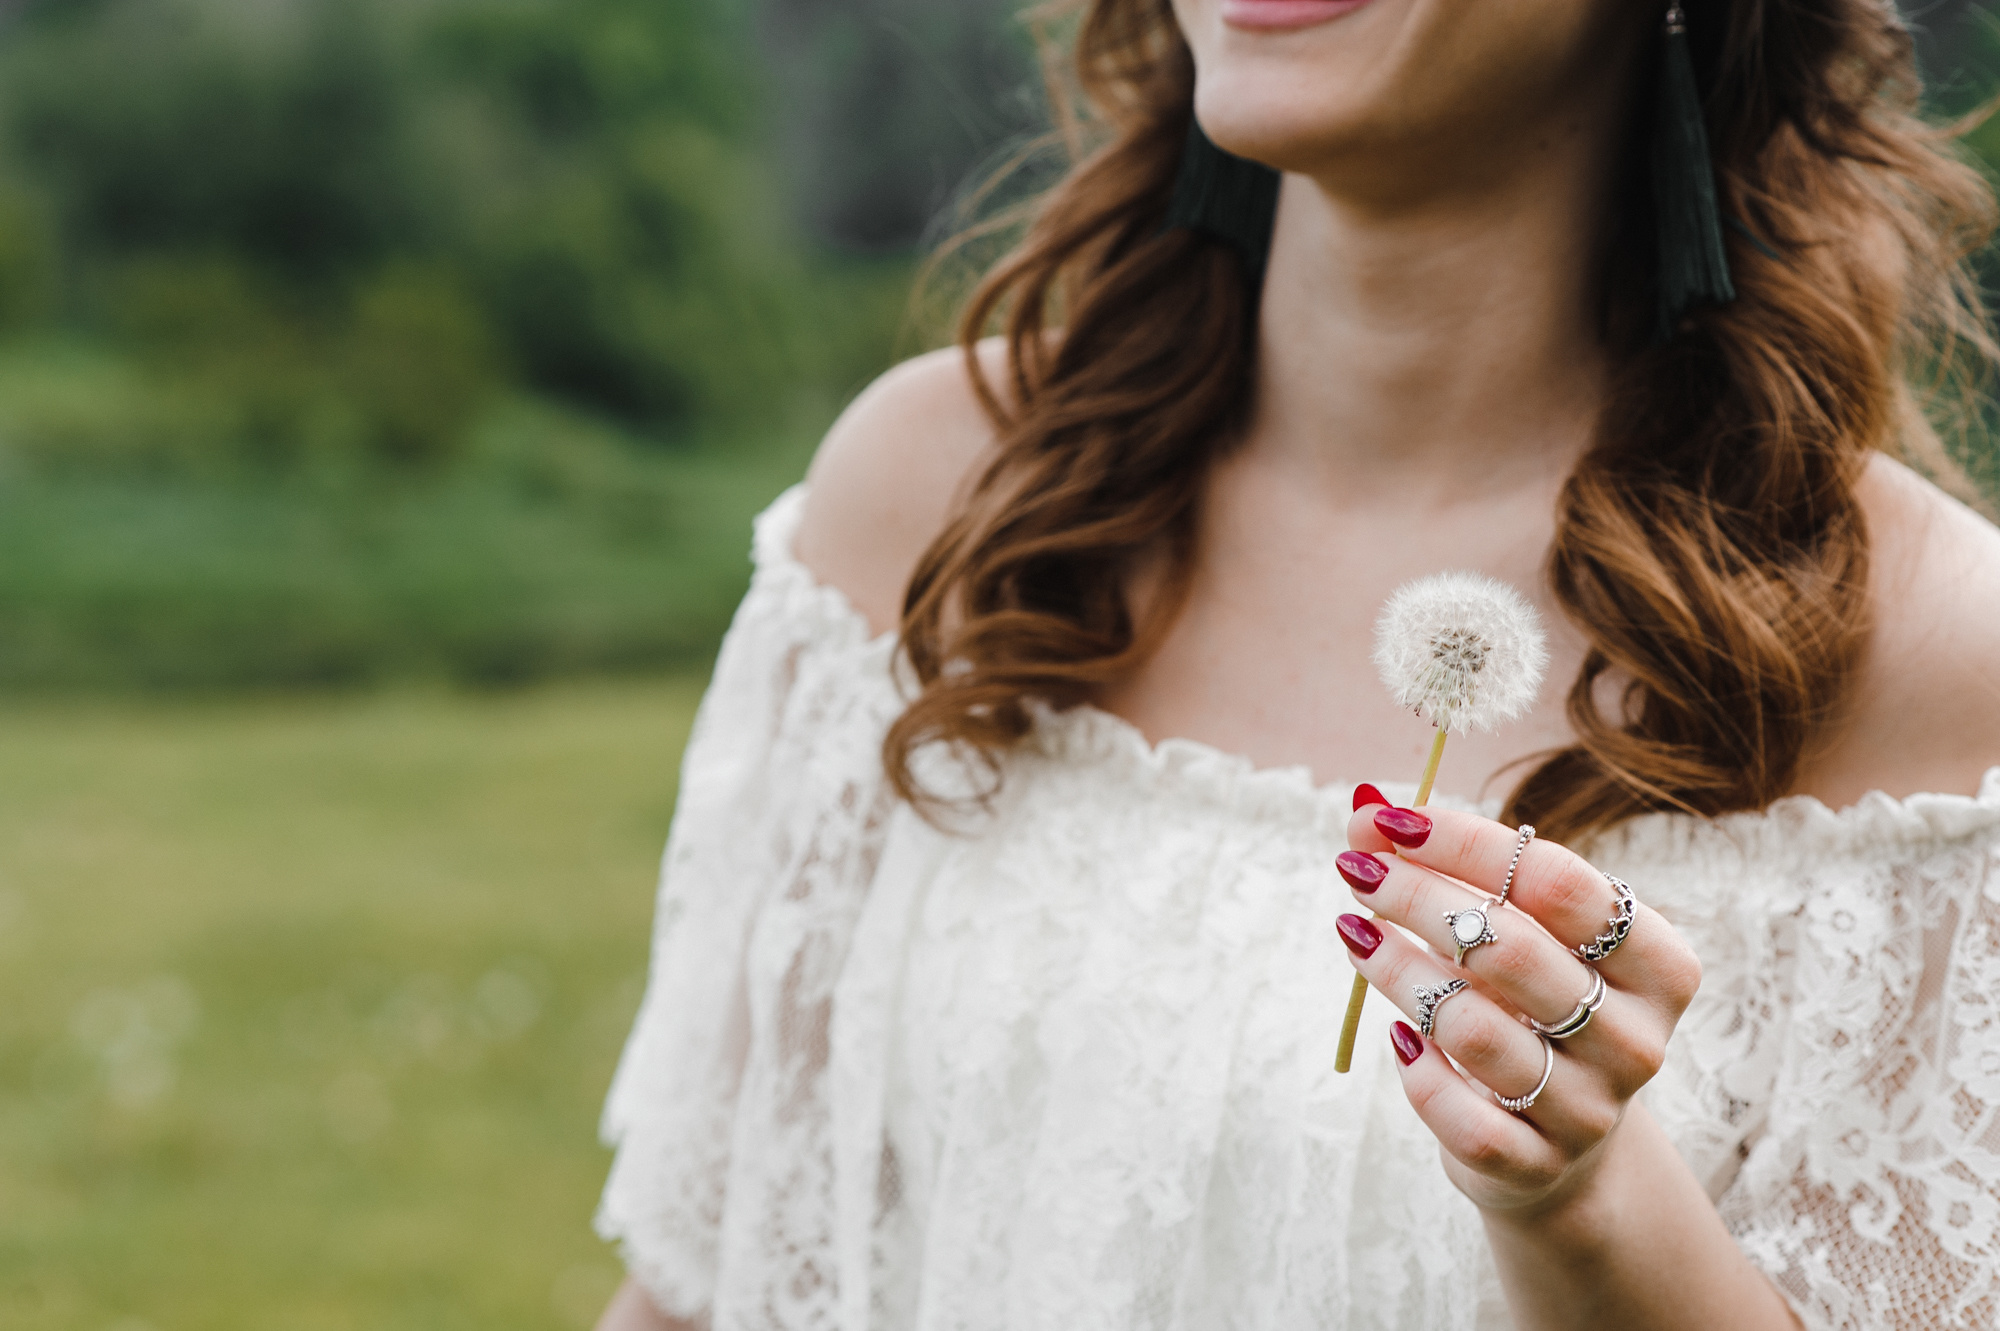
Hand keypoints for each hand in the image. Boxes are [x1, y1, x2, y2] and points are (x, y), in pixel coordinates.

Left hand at [1337, 799, 1702, 1216]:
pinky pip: (1462, 1115)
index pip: (1558, 882)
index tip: (1388, 821)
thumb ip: (1455, 871)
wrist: (1563, 1148)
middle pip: (1512, 949)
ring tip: (1356, 936)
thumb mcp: (1523, 935)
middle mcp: (1636, 1039)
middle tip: (1355, 869)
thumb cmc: (1535, 1009)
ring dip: (1400, 971)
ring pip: (1476, 1030)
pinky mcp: (1535, 1165)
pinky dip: (1418, 1069)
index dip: (1464, 843)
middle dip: (1418, 896)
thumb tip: (1362, 808)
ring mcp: (1590, 1110)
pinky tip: (1396, 1032)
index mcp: (1658, 964)